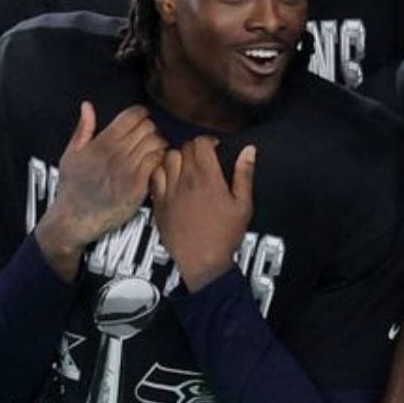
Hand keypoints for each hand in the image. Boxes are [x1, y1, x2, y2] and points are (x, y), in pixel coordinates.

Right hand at [36, 102, 166, 279]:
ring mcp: (130, 171)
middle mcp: (117, 154)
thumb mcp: (71, 154)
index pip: (132, 116)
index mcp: (102, 143)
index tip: (142, 118)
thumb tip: (87, 106)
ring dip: (159, 144)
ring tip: (153, 149)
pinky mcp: (139, 187)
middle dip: (151, 128)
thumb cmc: (73, 186)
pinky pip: (159, 164)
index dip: (141, 113)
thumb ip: (83, 129)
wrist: (75, 217)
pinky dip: (161, 161)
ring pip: (157, 144)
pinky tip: (154, 164)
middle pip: (149, 128)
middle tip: (148, 135)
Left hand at [151, 138, 254, 291]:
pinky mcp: (159, 203)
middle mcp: (186, 182)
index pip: (201, 144)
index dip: (209, 141)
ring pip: (167, 158)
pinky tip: (171, 178)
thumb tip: (249, 151)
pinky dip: (162, 171)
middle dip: (195, 148)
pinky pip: (154, 176)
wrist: (202, 260)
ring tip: (187, 166)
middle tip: (203, 158)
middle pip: (184, 148)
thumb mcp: (244, 205)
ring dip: (178, 157)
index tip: (215, 148)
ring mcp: (170, 192)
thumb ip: (244, 175)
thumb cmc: (224, 235)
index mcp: (209, 180)